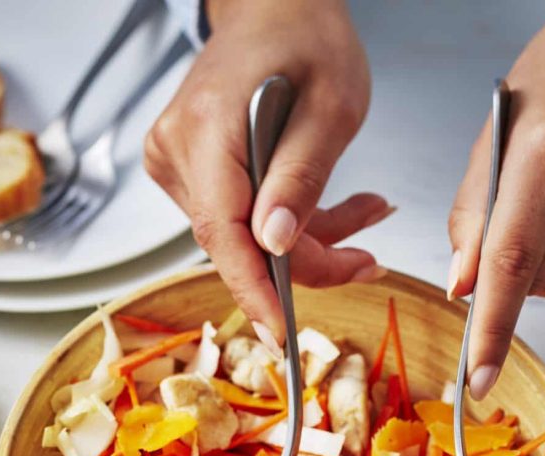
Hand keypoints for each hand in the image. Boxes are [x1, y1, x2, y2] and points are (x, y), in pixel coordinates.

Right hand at [145, 0, 388, 351]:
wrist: (274, 8)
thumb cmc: (305, 39)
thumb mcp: (331, 105)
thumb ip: (303, 176)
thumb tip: (275, 244)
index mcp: (206, 130)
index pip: (221, 231)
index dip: (253, 290)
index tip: (281, 334)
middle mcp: (177, 151)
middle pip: (237, 240)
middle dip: (305, 261)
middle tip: (367, 259)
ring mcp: (179, 163)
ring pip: (245, 234)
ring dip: (309, 238)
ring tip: (367, 214)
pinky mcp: (192, 171)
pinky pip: (242, 216)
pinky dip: (293, 220)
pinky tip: (339, 207)